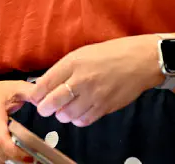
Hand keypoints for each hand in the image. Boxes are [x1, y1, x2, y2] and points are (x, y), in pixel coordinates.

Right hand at [0, 77, 38, 162]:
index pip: (1, 141)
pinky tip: (16, 152)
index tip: (32, 154)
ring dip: (15, 159)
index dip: (17, 152)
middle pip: (3, 153)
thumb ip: (30, 92)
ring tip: (29, 153)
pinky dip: (7, 158)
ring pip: (1, 159)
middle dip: (21, 157)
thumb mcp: (12, 87)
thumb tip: (45, 100)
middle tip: (37, 155)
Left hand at [29, 35, 162, 127]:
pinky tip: (78, 114)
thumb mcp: (82, 53)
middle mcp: (81, 79)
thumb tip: (46, 83)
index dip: (36, 94)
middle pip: (53, 101)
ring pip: (68, 114)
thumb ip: (64, 68)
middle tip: (44, 109)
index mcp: (73, 62)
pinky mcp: (105, 107)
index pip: (46, 82)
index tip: (34, 98)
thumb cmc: (110, 54)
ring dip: (62, 115)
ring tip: (63, 111)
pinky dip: (78, 120)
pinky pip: (85, 120)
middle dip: (45, 108)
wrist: (140, 61)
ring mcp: (94, 95)